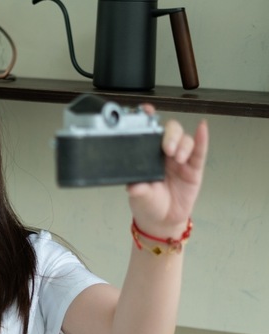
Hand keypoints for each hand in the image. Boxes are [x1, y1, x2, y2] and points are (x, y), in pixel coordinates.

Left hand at [127, 109, 208, 236]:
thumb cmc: (148, 204)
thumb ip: (137, 188)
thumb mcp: (138, 196)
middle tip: (166, 149)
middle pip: (171, 131)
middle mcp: (164, 154)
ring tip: (177, 158)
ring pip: (185, 140)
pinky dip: (202, 138)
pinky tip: (202, 129)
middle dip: (169, 135)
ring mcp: (180, 159)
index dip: (149, 119)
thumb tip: (132, 185)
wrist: (162, 221)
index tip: (146, 110)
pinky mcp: (194, 167)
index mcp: (148, 156)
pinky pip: (200, 150)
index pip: (149, 133)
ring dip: (182, 144)